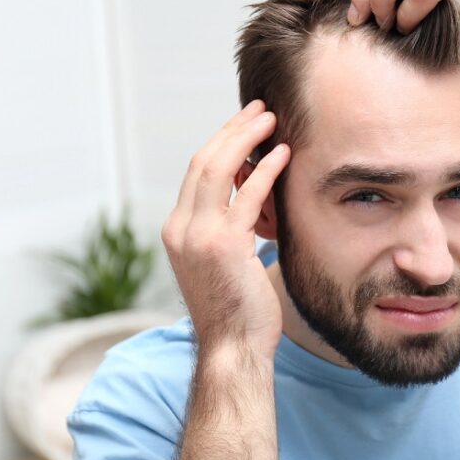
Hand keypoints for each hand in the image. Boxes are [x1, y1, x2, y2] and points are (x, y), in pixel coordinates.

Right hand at [161, 100, 290, 360]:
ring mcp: (199, 237)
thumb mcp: (222, 262)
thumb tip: (253, 204)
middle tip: (259, 110)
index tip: (245, 125)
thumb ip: (229, 230)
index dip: (221, 143)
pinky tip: (282, 155)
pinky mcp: (225, 246)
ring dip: (246, 139)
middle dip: (233, 131)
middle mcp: (180, 229)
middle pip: (204, 162)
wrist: (232, 349)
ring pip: (219, 170)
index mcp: (176, 230)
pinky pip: (248, 196)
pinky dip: (266, 171)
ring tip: (271, 120)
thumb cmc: (237, 310)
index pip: (196, 173)